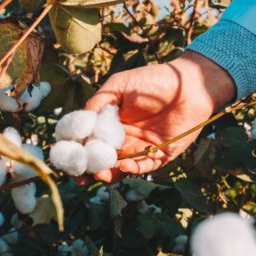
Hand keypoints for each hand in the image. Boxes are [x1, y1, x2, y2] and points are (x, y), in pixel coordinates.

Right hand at [84, 51, 235, 182]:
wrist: (189, 86)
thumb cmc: (154, 80)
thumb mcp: (120, 85)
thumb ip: (100, 101)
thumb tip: (81, 120)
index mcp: (112, 122)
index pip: (90, 140)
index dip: (78, 150)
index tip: (66, 157)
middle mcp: (125, 138)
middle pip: (102, 159)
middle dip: (90, 168)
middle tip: (81, 174)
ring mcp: (142, 148)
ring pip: (120, 168)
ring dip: (108, 173)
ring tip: (100, 173)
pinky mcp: (160, 155)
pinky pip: (143, 168)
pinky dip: (132, 170)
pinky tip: (123, 165)